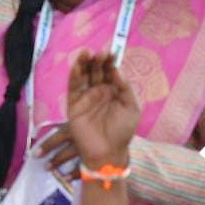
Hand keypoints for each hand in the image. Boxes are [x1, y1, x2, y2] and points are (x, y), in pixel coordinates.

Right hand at [66, 50, 139, 168]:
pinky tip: (77, 66)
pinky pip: (73, 87)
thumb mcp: (131, 109)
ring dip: (84, 64)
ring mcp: (85, 97)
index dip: (110, 62)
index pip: (110, 72)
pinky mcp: (74, 104)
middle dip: (97, 61)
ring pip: (83, 76)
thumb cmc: (122, 131)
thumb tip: (117, 70)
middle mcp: (98, 91)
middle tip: (100, 53)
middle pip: (96, 71)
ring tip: (86, 53)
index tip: (112, 54)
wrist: (108, 152)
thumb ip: (125, 88)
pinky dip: (74, 75)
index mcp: (113, 91)